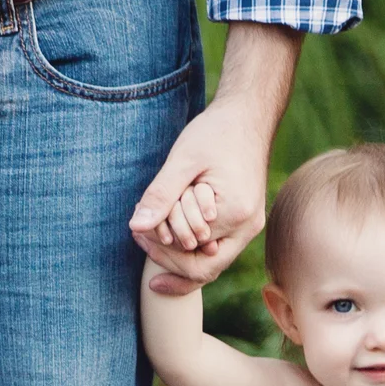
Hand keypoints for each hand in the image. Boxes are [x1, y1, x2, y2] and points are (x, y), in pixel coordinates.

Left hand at [128, 20, 300, 287]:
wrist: (248, 116)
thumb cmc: (216, 133)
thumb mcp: (183, 160)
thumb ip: (160, 195)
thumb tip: (135, 227)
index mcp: (236, 215)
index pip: (193, 258)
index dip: (162, 251)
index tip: (138, 233)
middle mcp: (248, 227)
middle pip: (204, 269)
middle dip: (168, 254)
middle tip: (141, 234)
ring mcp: (248, 226)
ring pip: (210, 260)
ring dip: (179, 249)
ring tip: (152, 228)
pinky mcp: (244, 220)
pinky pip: (215, 245)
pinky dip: (192, 241)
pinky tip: (169, 231)